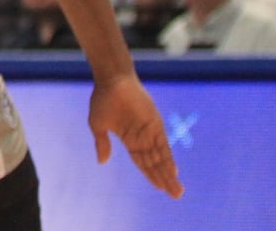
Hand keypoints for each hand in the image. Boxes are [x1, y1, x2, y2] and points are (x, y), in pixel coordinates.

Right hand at [89, 73, 182, 198]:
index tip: (160, 188)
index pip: (142, 162)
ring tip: (177, 190)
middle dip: (165, 180)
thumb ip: (102, 143)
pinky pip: (163, 145)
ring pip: (161, 158)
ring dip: (169, 174)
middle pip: (155, 164)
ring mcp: (150, 131)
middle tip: (176, 195)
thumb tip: (102, 162)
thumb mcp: (98, 124)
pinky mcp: (155, 124)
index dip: (151, 175)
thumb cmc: (103, 99)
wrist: (113, 80)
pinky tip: (173, 171)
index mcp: (129, 139)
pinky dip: (168, 159)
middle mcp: (142, 138)